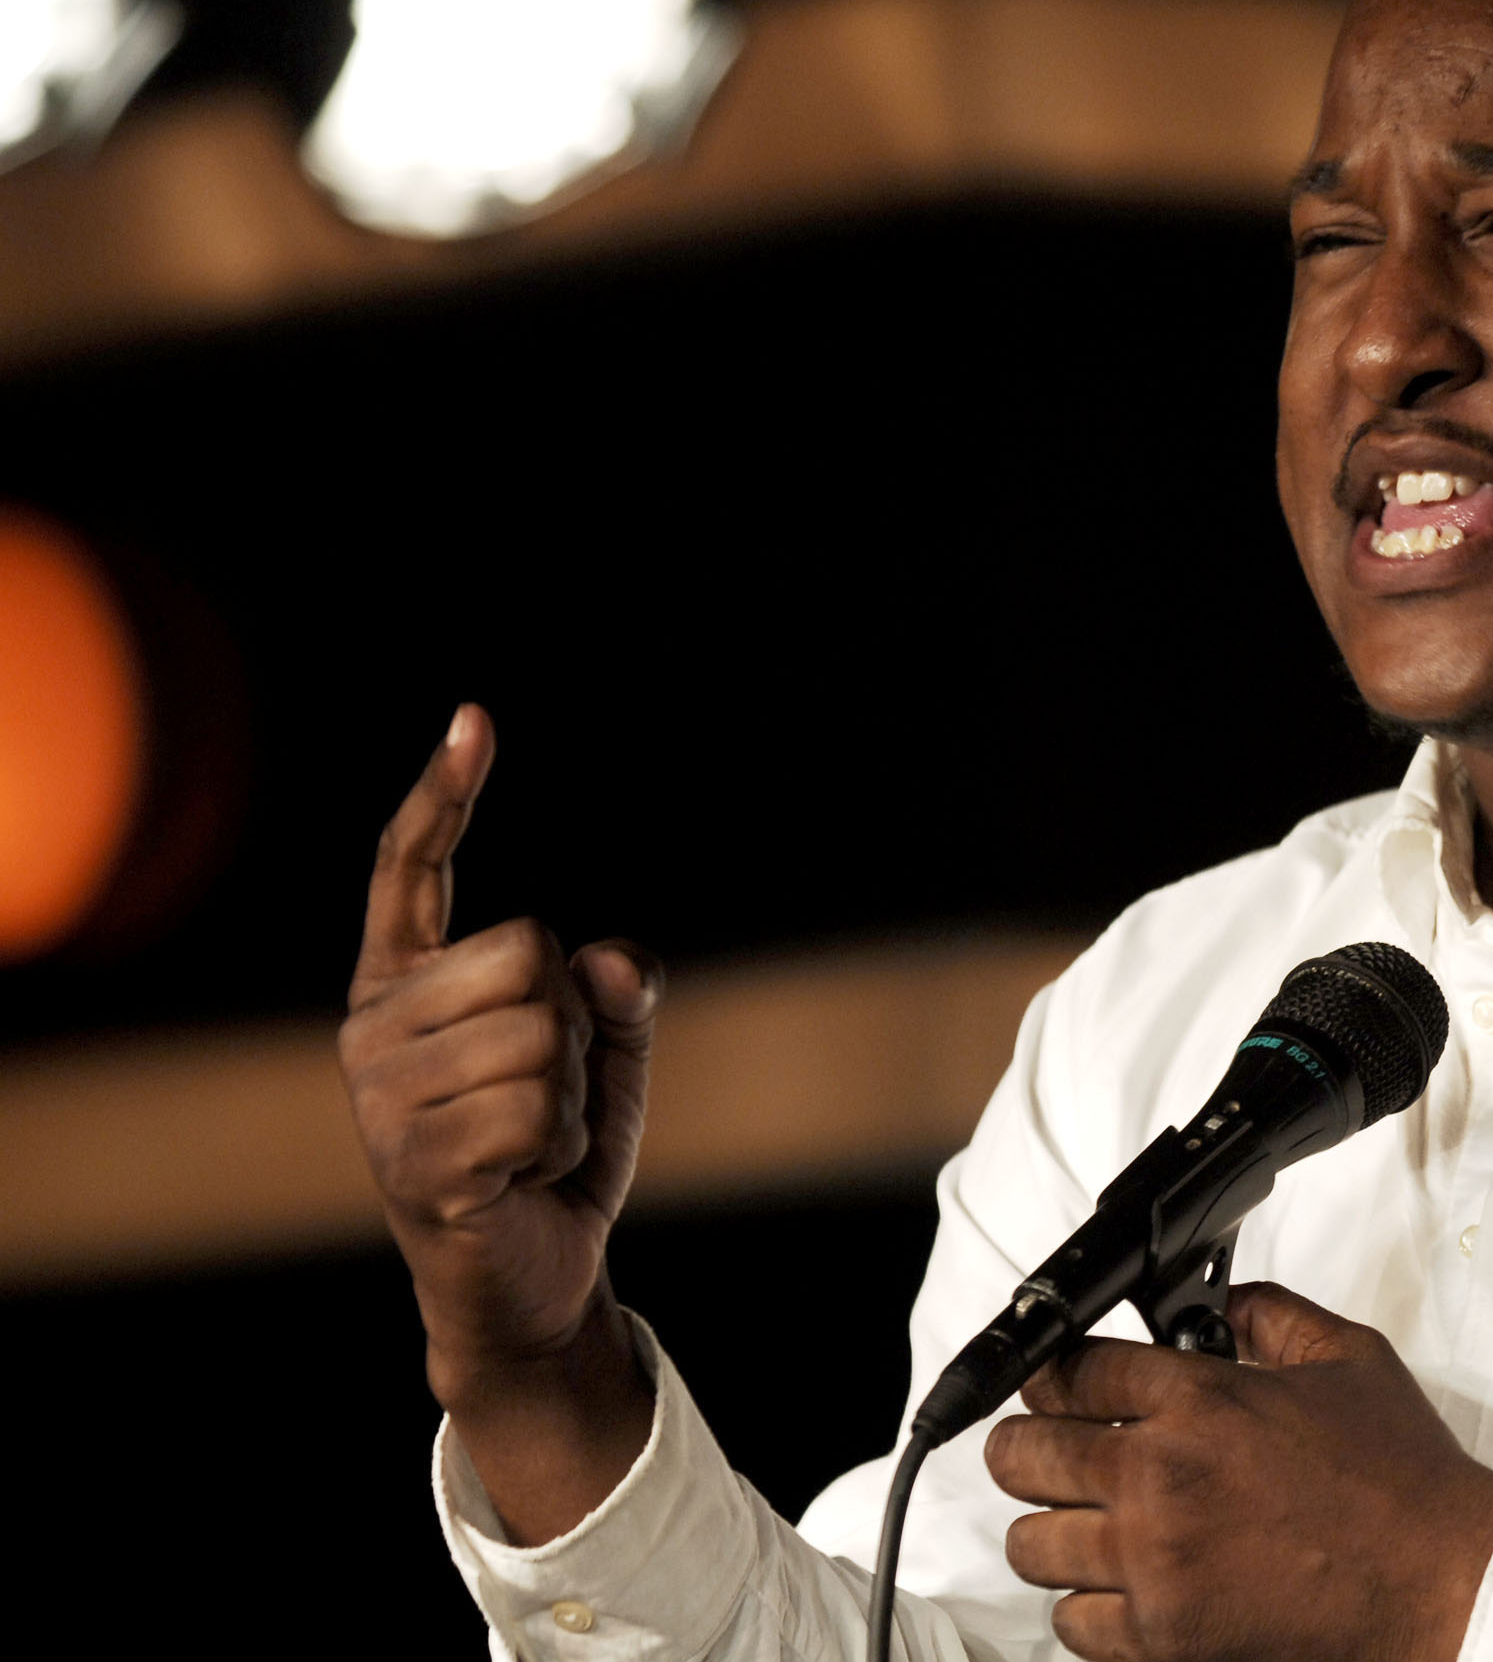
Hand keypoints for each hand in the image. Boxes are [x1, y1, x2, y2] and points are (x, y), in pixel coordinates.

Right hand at [337, 704, 657, 1540]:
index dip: (443, 795)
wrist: (534, 1278)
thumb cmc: (556, 1150)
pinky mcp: (414, 1162)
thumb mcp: (604, 1051)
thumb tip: (608, 959)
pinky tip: (527, 1175)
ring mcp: (383, 1098)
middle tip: (545, 1091)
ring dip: (572, 1090)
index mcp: (404, 985)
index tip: (475, 719)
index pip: (408, 869)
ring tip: (534, 1138)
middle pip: (525, 949)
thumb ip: (614, 990)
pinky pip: (537, 1108)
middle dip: (570, 1021)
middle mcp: (373, 1029)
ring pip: (539, 1032)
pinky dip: (563, 1142)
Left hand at [988, 1283, 1492, 1661]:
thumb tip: (1226, 1301)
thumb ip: (1273, 1314)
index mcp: (1202, 1401)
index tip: (1063, 1385)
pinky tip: (1123, 1585)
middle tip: (1058, 1449)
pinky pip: (1069, 1623)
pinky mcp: (1163, 1639)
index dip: (1058, 1374)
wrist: (1444, 1584)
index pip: (1069, 1372)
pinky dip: (1087, 1605)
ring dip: (1055, 1527)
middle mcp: (1162, 1480)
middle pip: (1024, 1455)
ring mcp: (1155, 1565)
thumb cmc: (1404, 1482)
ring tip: (1088, 1522)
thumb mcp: (1349, 1357)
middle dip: (1034, 1445)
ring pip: (1031, 1544)